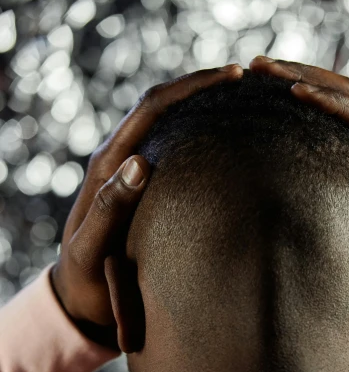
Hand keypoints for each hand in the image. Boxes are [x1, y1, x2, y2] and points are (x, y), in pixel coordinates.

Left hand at [51, 64, 242, 349]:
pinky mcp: (142, 186)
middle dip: (202, 84)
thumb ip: (110, 209)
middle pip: (162, 103)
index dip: (192, 87)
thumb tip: (141, 162)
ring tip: (245, 99)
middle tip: (249, 78)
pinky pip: (172, 148)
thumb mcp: (92, 249)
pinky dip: (199, 132)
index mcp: (107, 166)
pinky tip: (227, 138)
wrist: (78, 295)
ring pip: (169, 122)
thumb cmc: (86, 279)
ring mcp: (130, 170)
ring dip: (202, 104)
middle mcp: (119, 160)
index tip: (234, 76)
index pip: (152, 108)